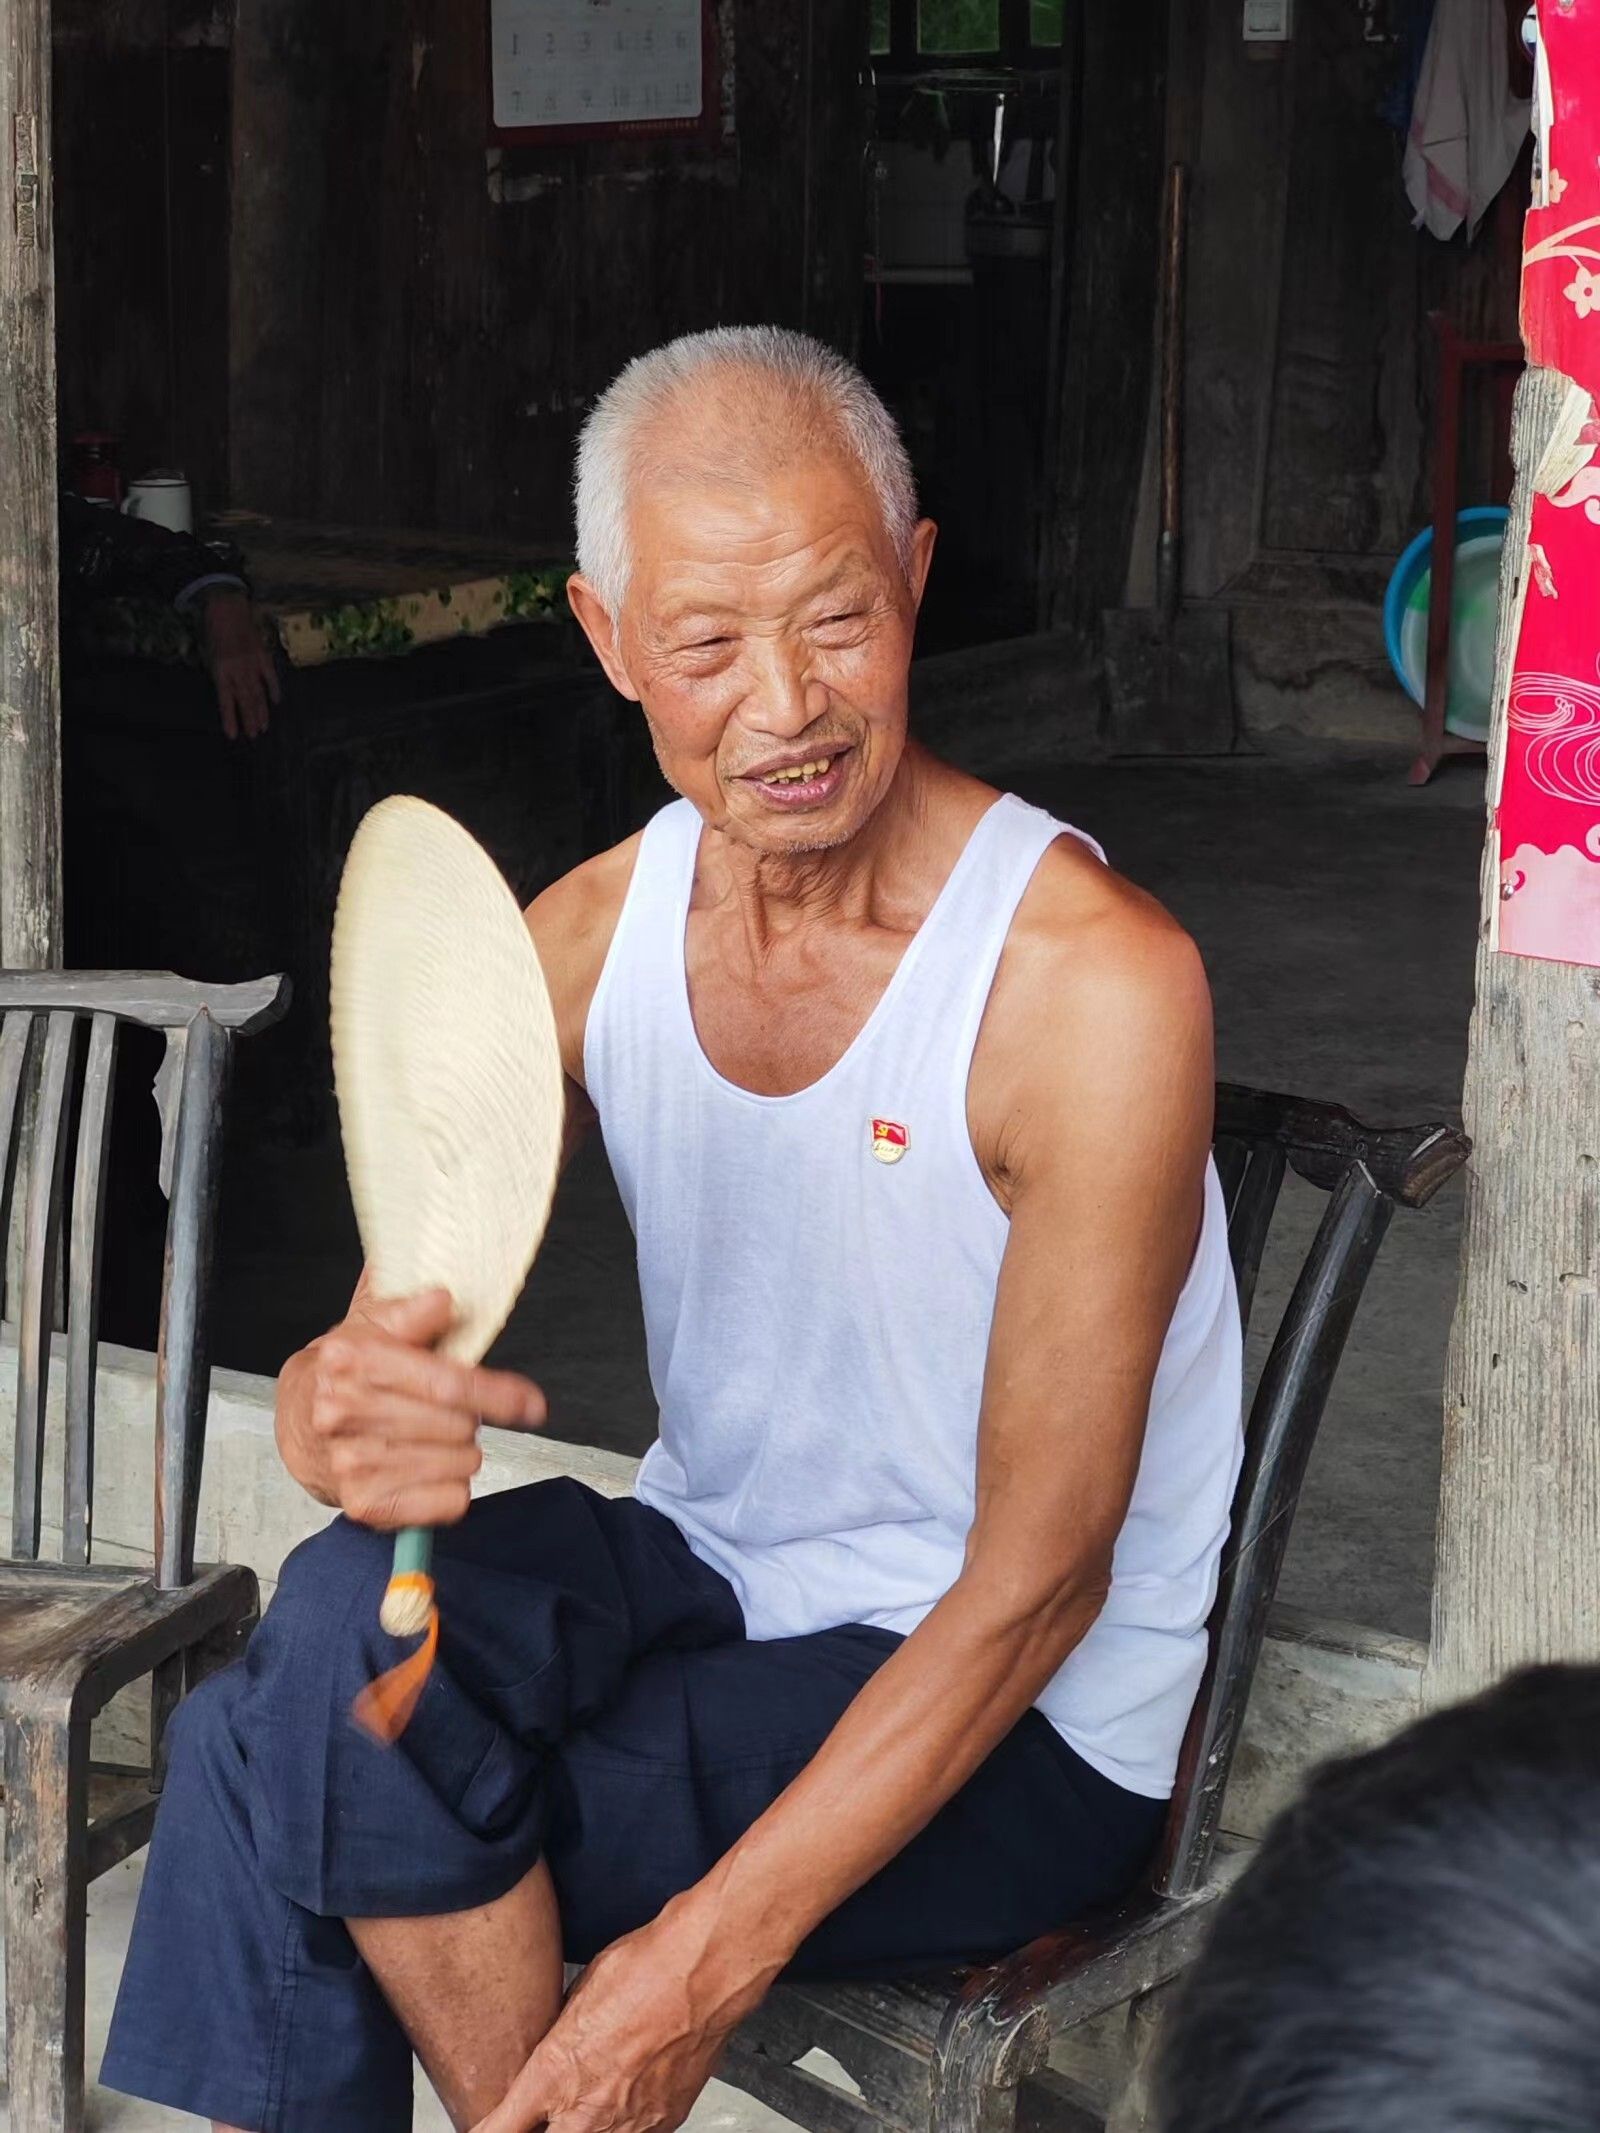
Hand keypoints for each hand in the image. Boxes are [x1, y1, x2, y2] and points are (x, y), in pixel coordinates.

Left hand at [199, 587, 280, 739]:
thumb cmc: (213, 633)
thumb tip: (229, 697)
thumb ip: (219, 677)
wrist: (226, 608)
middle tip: (253, 735)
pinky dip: (273, 689)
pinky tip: (275, 702)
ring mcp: (252, 663)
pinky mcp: (263, 656)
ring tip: (263, 726)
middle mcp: (238, 670)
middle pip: (245, 700)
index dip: (230, 719)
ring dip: (261, 711)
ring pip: (258, 692)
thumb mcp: (209, 656)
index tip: (233, 736)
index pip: (226, 700)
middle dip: (249, 719)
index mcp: (221, 670)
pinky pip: (270, 677)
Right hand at [280, 1283, 546, 1526]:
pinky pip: (447, 1502)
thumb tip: (442, 1302)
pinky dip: (450, 1488)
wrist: (297, 1421)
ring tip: (431, 1438)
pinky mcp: (363, 1505)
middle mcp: (345, 1413)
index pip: (444, 1384)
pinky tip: (427, 1469)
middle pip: (457, 1426)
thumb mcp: (372, 1325)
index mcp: (353, 1362)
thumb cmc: (345, 1371)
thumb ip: (411, 1312)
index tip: (531, 1404)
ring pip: (458, 1464)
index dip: (498, 1395)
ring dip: (460, 1452)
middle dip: (470, 1418)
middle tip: (449, 1411)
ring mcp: (351, 1463)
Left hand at [471, 1901, 775, 2132]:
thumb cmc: (647, 1968)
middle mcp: (589, 2113)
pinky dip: (624, 2121)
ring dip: (586, 2122)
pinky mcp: (665, 2122)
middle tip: (550, 2105)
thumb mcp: (580, 1992)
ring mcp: (631, 2124)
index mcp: (554, 2076)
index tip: (485, 2128)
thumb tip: (557, 2044)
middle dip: (544, 2124)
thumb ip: (561, 2035)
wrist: (707, 1968)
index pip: (501, 2129)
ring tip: (600, 2084)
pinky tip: (628, 2087)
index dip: (488, 2130)